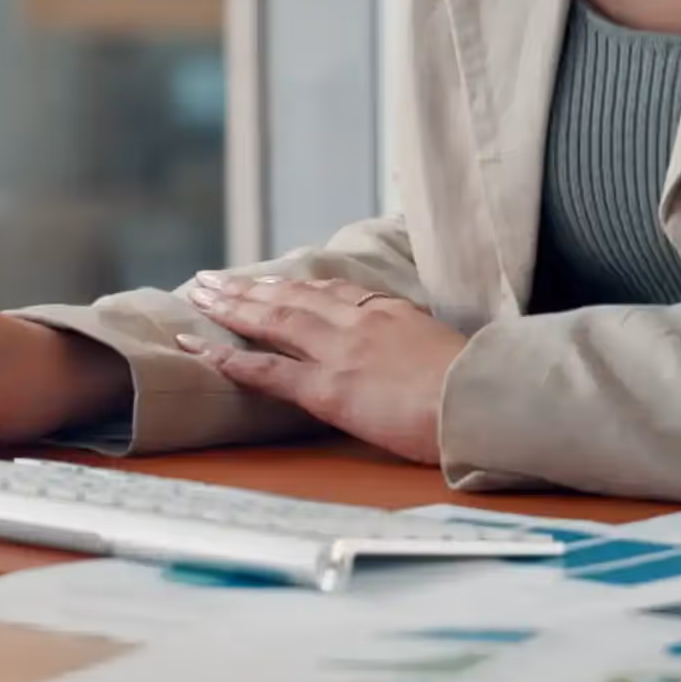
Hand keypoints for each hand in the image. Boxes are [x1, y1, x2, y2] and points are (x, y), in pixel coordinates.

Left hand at [181, 272, 467, 463]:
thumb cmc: (475, 387)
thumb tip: (418, 354)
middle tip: (214, 279)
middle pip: (292, 297)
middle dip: (249, 287)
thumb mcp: (448, 349)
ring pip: (273, 321)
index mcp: (391, 312)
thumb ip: (420, 344)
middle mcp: (359, 323)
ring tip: (200, 297)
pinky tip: (204, 350)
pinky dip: (231, 358)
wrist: (480, 403)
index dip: (295, 286)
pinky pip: (268, 372)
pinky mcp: (328, 388)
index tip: (271, 281)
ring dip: (232, 307)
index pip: (332, 291)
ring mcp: (340, 352)